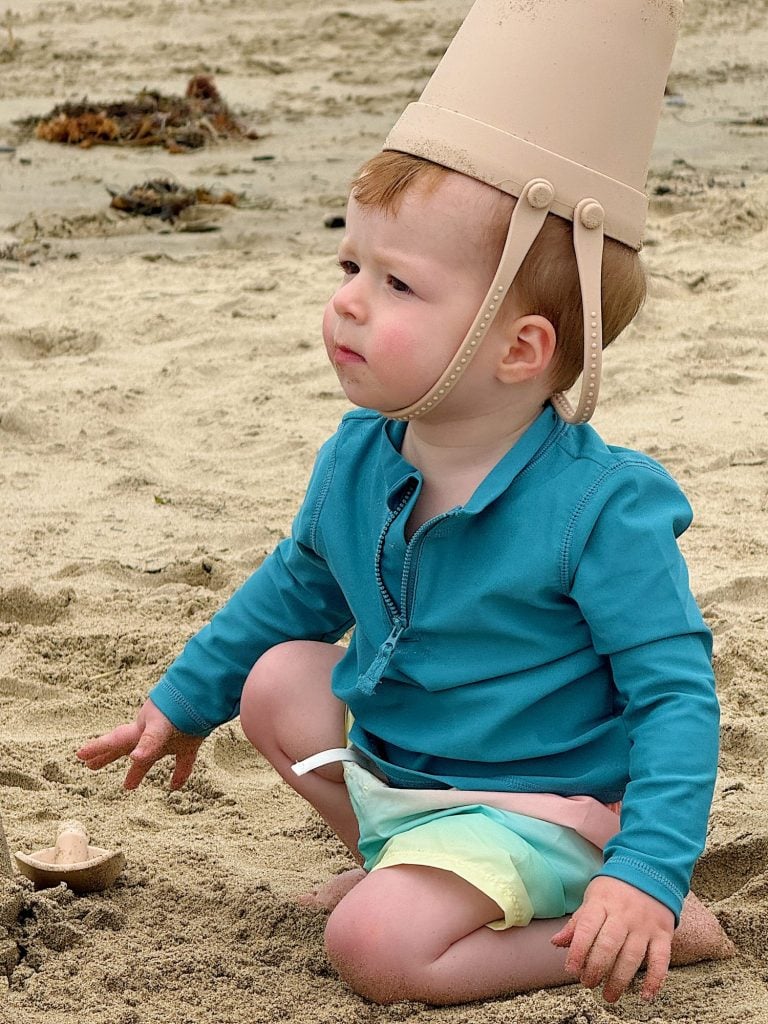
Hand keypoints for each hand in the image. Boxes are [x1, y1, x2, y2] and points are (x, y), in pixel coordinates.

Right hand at [76, 698, 203, 790]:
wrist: (206, 690)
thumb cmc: (180, 705)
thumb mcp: (161, 724)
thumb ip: (149, 741)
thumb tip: (135, 758)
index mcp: (140, 729)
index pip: (115, 741)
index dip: (97, 748)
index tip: (79, 756)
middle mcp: (151, 733)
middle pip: (125, 747)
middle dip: (108, 757)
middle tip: (91, 767)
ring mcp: (170, 736)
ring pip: (150, 756)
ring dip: (139, 769)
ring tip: (128, 786)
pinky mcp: (190, 740)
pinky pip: (183, 760)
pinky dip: (179, 774)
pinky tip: (174, 787)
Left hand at [551, 876, 674, 1002]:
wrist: (648, 871)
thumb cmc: (614, 890)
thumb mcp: (592, 898)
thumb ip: (577, 923)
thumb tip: (556, 942)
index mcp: (601, 903)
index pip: (587, 928)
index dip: (578, 950)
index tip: (571, 969)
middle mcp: (624, 915)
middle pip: (608, 945)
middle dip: (596, 968)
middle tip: (588, 983)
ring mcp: (645, 925)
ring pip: (632, 956)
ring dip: (620, 979)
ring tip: (609, 995)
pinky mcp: (663, 934)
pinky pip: (661, 959)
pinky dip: (655, 979)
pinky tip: (645, 995)